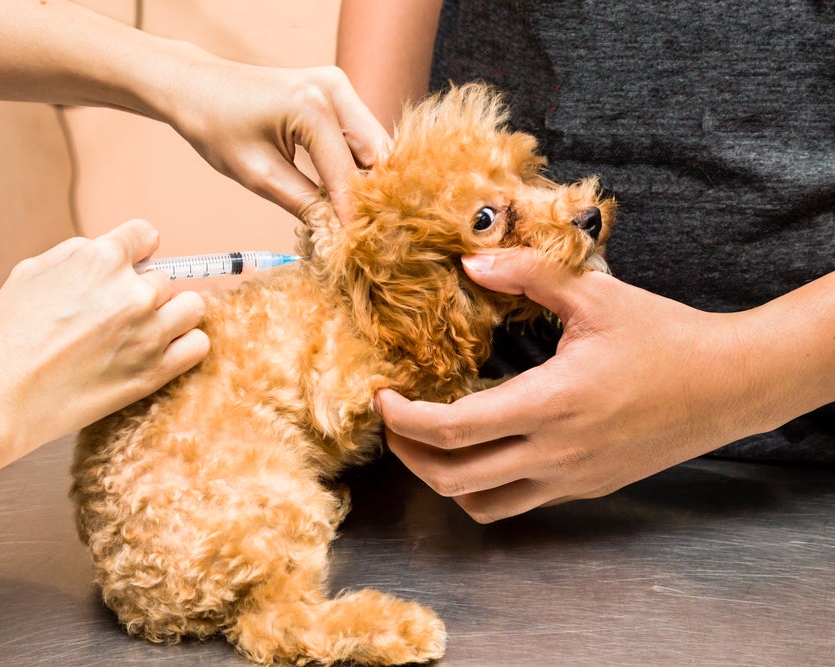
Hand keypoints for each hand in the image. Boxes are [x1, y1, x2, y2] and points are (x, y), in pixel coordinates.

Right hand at [0, 218, 208, 459]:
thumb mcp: (31, 271)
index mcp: (101, 259)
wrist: (0, 396)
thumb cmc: (7, 334)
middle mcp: (132, 292)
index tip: (130, 266)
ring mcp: (148, 333)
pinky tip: (163, 350)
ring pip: (192, 307)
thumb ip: (78, 253)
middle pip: (165, 278)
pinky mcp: (155, 372)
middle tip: (116, 315)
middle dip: (144, 291)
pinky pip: (198, 345)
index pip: (147, 235)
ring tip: (146, 330)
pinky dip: (186, 345)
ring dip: (173, 314)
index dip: (137, 250)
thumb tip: (108, 250)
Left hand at [147, 45, 389, 222]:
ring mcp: (337, 85)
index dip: (354, 214)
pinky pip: (359, 134)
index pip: (347, 173)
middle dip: (375, 194)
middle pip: (376, 152)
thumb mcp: (258, 175)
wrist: (197, 87)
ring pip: (373, 143)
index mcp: (312, 107)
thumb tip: (336, 233)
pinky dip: (357, 163)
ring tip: (361, 217)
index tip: (362, 247)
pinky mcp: (335, 91)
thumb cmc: (217, 126)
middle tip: (370, 233)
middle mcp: (333, 89)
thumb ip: (303, 203)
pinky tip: (348, 192)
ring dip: (368, 179)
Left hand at [376, 247, 793, 522]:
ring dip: (441, 479)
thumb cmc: (663, 336)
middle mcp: (554, 452)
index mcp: (551, 402)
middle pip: (452, 479)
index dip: (402, 419)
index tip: (382, 396)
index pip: (453, 429)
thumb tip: (470, 260)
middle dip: (406, 454)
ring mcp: (569, 479)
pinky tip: (478, 454)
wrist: (728, 385)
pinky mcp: (584, 489)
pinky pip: (514, 505)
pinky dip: (480, 490)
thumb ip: (527, 275)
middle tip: (392, 420)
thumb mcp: (594, 293)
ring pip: (480, 506)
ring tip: (426, 443)